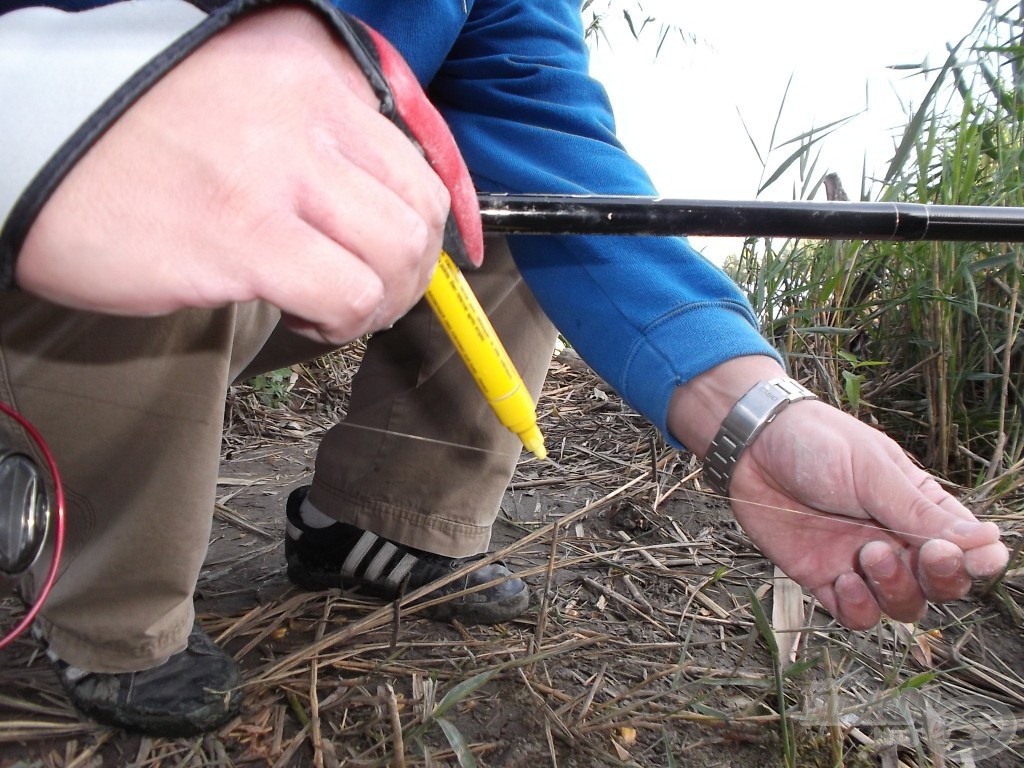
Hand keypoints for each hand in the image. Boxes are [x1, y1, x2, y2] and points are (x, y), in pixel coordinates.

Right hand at [17, 7, 458, 343]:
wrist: (35, 143)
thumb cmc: (139, 132)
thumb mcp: (246, 93)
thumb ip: (322, 129)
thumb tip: (390, 200)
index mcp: (311, 68)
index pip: (421, 150)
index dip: (441, 216)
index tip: (432, 252)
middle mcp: (305, 108)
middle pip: (419, 206)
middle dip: (415, 267)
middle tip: (378, 289)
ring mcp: (276, 171)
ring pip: (397, 253)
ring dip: (382, 300)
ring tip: (340, 307)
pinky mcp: (243, 236)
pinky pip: (346, 294)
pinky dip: (344, 321)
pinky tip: (308, 318)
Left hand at [670, 357, 1008, 629]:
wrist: (752, 446)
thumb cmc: (817, 444)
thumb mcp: (873, 472)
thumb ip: (923, 514)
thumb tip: (989, 543)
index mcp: (919, 508)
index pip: (965, 549)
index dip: (975, 562)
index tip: (974, 558)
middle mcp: (896, 540)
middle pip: (940, 585)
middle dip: (941, 578)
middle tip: (928, 554)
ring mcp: (860, 563)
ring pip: (902, 606)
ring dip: (896, 590)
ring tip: (870, 553)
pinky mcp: (822, 579)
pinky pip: (855, 615)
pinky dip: (859, 608)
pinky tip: (845, 580)